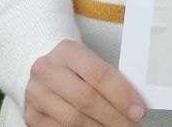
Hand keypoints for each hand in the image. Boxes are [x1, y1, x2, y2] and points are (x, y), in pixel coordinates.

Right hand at [25, 39, 144, 125]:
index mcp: (67, 51)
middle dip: (113, 116)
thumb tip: (135, 104)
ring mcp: (36, 95)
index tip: (138, 110)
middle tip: (132, 125)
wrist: (46, 69)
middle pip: (86, 99)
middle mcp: (47, 71)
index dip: (121, 94)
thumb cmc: (77, 65)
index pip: (99, 74)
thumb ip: (110, 79)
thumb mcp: (92, 61)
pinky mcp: (32, 117)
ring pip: (73, 119)